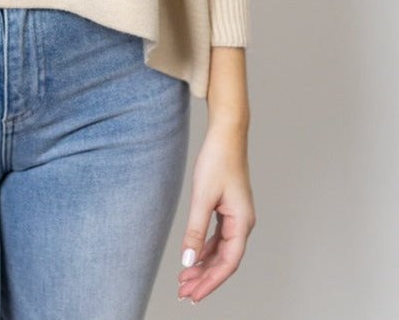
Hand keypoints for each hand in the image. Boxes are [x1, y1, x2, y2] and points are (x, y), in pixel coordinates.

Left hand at [177, 121, 254, 302]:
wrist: (226, 134)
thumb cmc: (217, 160)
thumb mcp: (202, 197)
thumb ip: (196, 231)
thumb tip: (188, 261)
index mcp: (242, 222)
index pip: (228, 263)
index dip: (211, 281)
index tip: (194, 294)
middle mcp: (243, 223)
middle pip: (225, 260)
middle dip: (205, 278)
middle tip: (184, 293)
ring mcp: (237, 217)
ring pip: (221, 250)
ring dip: (204, 265)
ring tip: (185, 280)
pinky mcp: (229, 209)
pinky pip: (219, 238)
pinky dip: (206, 250)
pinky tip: (194, 258)